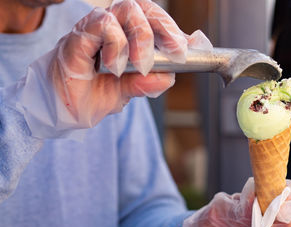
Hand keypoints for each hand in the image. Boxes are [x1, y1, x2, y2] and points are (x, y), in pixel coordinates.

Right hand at [50, 0, 188, 127]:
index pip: (151, 18)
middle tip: (173, 52)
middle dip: (163, 27)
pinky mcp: (78, 39)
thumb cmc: (92, 95)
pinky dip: (116, 43)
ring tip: (141, 64)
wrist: (63, 110)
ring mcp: (93, 30)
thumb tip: (169, 78)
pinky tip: (116, 64)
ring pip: (125, 9)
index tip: (184, 47)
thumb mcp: (126, 92)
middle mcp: (110, 28)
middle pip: (141, 6)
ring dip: (141, 36)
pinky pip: (101, 25)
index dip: (171, 28)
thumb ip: (146, 84)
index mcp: (124, 36)